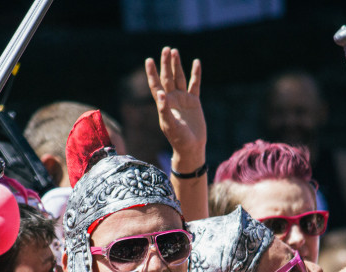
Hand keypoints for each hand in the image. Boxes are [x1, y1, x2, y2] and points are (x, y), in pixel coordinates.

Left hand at [145, 47, 205, 172]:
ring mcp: (183, 99)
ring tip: (174, 52)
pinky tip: (196, 63)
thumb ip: (164, 109)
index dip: (152, 73)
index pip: (156, 85)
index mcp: (163, 104)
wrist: (192, 147)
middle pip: (167, 78)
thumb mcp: (170, 125)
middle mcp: (172, 99)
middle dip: (166, 64)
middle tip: (165, 49)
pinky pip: (194, 84)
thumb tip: (160, 94)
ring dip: (177, 65)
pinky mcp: (194, 102)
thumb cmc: (178, 138)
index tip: (148, 60)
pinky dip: (196, 74)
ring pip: (179, 78)